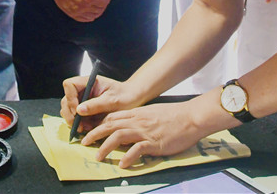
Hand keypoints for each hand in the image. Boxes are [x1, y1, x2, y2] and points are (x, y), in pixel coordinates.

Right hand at [41, 0, 113, 21]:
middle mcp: (83, 6)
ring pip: (93, 16)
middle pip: (100, 10)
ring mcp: (76, 11)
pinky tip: (90, 11)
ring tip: (97, 5)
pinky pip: (84, 19)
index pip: (104, 2)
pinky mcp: (71, 14)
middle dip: (103, 5)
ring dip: (97, 11)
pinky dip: (89, 16)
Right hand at [60, 75, 144, 133]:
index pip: (69, 85)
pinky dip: (78, 125)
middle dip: (70, 114)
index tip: (77, 110)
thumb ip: (96, 104)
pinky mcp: (84, 111)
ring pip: (68, 110)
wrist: (132, 101)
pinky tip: (87, 129)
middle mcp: (82, 90)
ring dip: (73, 121)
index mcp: (88, 82)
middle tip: (79, 126)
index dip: (70, 97)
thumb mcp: (112, 100)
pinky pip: (75, 118)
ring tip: (85, 128)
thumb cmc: (124, 96)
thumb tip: (78, 110)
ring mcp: (82, 100)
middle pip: (66, 99)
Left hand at [81, 101, 205, 168]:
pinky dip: (128, 158)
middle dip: (94, 134)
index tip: (90, 131)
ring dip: (105, 147)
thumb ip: (139, 119)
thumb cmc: (174, 116)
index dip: (99, 124)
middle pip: (110, 125)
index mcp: (137, 113)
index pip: (112, 117)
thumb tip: (127, 128)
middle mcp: (138, 120)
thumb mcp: (152, 113)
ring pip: (118, 136)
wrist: (191, 117)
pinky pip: (137, 150)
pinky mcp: (154, 142)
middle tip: (84, 143)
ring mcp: (145, 131)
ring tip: (98, 156)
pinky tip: (122, 165)